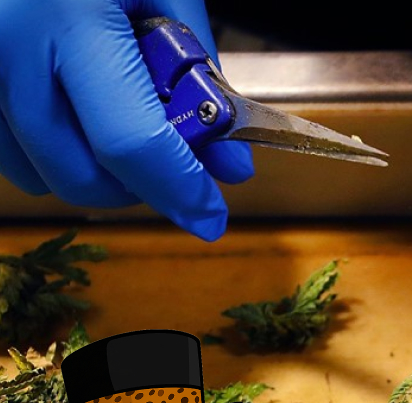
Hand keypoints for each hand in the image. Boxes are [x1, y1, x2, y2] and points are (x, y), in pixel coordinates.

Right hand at [0, 0, 253, 240]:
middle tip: (172, 161)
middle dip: (138, 186)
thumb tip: (231, 166)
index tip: (211, 216)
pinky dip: (49, 152)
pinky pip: (4, 153)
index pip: (130, 141)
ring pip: (37, 175)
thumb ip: (202, 76)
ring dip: (93, 172)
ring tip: (118, 118)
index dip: (178, 189)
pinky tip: (74, 111)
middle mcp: (3, 51)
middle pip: (78, 175)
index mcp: (65, 19)